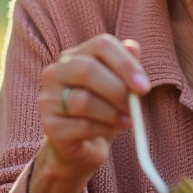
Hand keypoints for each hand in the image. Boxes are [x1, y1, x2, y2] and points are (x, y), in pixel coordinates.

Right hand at [30, 36, 149, 192]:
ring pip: (84, 100)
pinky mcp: (50, 126)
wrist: (82, 147)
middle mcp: (55, 73)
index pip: (101, 45)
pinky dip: (105, 129)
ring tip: (127, 121)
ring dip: (113, 113)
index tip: (144, 87)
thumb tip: (132, 46)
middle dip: (118, 90)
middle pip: (87, 69)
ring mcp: (48, 99)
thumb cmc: (102, 111)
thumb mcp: (117, 86)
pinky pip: (82, 125)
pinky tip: (113, 130)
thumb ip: (125, 65)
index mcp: (73, 56)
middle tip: (135, 106)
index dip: (126, 63)